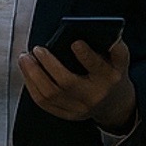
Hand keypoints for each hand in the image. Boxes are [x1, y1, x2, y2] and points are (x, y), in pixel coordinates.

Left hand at [18, 38, 135, 128]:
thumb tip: (100, 31)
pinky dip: (31, 86)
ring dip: (33, 74)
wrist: (114, 105)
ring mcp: (78, 108)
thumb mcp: (120, 61)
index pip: (97, 67)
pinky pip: (43, 103)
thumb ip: (114, 47)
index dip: (86, 55)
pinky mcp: (66, 114)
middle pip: (67, 82)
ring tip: (25, 58)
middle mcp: (93, 95)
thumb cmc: (113, 76)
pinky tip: (27, 73)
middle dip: (48, 64)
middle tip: (37, 49)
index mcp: (109, 79)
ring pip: (49, 94)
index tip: (75, 42)